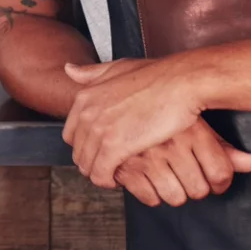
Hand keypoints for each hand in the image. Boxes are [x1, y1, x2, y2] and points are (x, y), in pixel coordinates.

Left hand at [62, 57, 209, 188]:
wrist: (182, 82)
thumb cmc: (158, 76)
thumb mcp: (119, 67)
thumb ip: (92, 73)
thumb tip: (68, 70)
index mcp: (85, 97)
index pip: (71, 134)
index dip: (86, 146)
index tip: (102, 151)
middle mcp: (87, 113)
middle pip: (78, 152)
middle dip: (92, 162)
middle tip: (110, 166)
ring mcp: (99, 130)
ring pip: (87, 165)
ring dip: (100, 174)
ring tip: (117, 174)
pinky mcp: (115, 147)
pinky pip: (100, 174)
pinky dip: (107, 181)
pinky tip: (121, 179)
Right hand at [109, 118, 250, 206]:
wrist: (114, 94)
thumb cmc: (159, 108)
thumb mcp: (194, 123)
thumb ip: (223, 147)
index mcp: (191, 130)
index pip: (221, 173)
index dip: (220, 182)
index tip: (214, 181)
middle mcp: (171, 143)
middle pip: (199, 190)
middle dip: (195, 189)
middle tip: (187, 178)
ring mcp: (148, 156)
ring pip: (176, 197)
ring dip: (173, 193)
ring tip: (167, 178)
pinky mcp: (125, 167)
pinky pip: (149, 198)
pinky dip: (150, 194)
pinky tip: (148, 180)